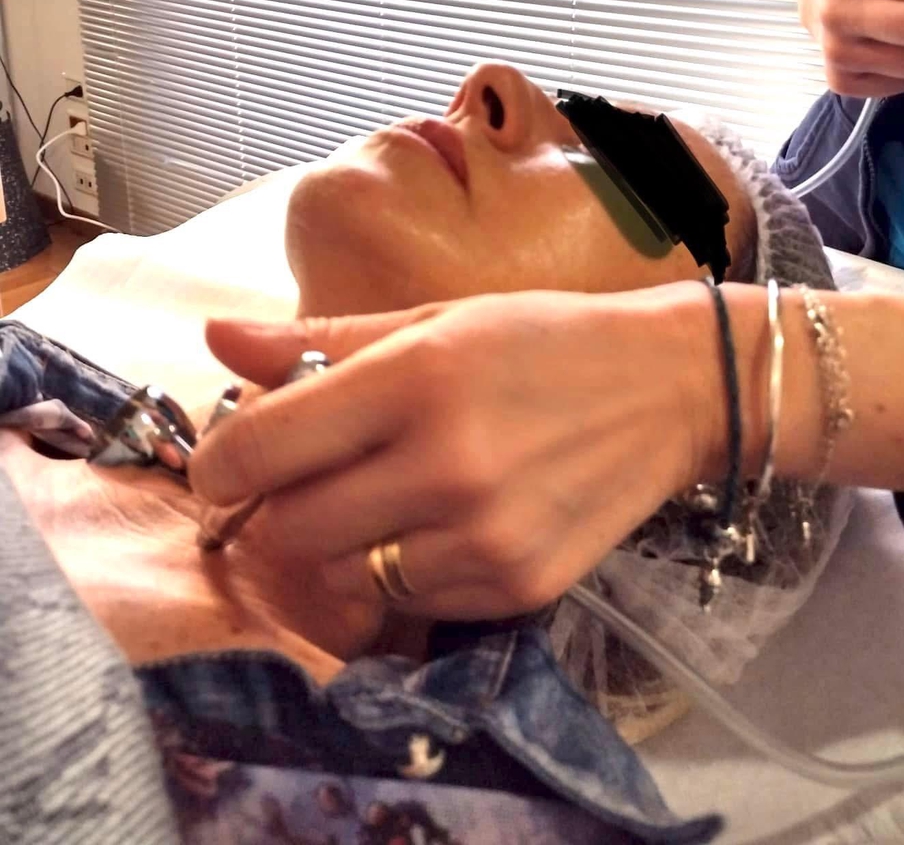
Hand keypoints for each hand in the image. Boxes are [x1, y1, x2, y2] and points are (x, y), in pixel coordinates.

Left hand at [189, 286, 719, 620]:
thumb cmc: (540, 339)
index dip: (219, 463)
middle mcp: (444, 464)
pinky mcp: (518, 588)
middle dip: (277, 508)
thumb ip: (320, 337)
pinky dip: (406, 572)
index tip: (227, 462)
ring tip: (385, 499)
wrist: (667, 389)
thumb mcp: (433, 320)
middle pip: (287, 530)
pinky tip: (444, 524)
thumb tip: (215, 335)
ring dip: (343, 545)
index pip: (260, 448)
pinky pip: (411, 603)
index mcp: (414, 378)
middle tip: (309, 479)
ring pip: (342, 579)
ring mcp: (484, 537)